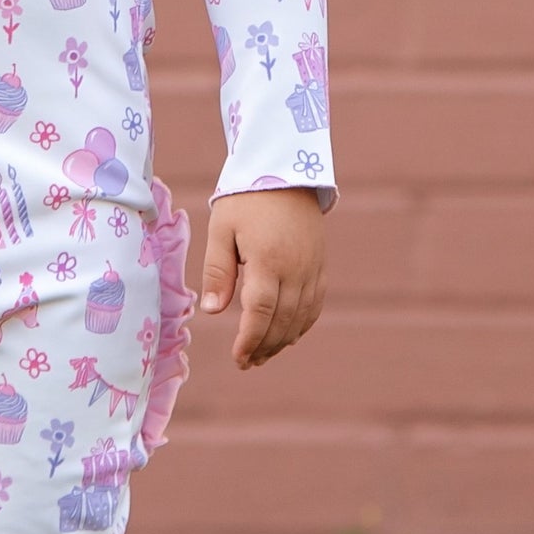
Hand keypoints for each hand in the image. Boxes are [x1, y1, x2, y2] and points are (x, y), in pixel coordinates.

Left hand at [200, 186, 326, 368]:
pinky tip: (287, 335)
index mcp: (267, 260)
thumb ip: (218, 271)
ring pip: (300, 318)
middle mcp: (295, 269)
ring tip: (262, 355)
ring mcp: (312, 268)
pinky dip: (302, 325)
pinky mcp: (320, 265)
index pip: (259, 313)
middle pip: (282, 321)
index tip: (238, 359)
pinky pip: (315, 305)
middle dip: (263, 347)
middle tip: (246, 363)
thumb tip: (213, 311)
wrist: (285, 170)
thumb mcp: (222, 229)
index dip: (249, 340)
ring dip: (282, 341)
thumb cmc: (246, 198)